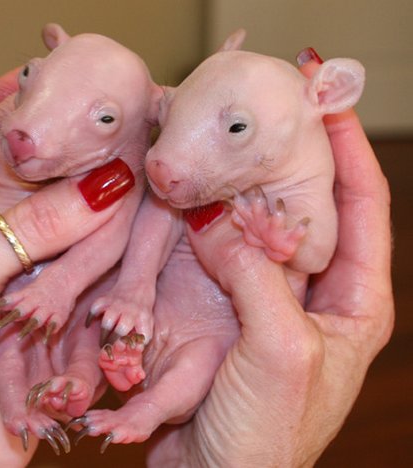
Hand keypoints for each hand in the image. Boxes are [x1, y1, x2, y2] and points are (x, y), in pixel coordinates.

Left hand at [0, 73, 133, 466]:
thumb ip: (29, 225)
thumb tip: (104, 187)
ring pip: (52, 232)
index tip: (33, 84)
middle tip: (95, 123)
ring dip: (83, 210)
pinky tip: (126, 228)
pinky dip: (98, 259)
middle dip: (53, 162)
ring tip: (120, 165)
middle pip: (14, 189)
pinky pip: (75, 275)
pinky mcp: (40, 314)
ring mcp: (5, 281)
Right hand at [147, 48, 393, 466]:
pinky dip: (204, 229)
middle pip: (307, 210)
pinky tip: (187, 204)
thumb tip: (212, 213)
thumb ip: (253, 275)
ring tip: (220, 150)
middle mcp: (313, 295)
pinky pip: (218, 255)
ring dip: (238, 194)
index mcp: (354, 303)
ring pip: (255, 230)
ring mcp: (266, 300)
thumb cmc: (266, 437)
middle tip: (261, 117)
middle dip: (287, 162)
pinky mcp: (225, 309)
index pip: (364, 206)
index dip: (348, 149)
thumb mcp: (279, 349)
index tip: (325, 99)